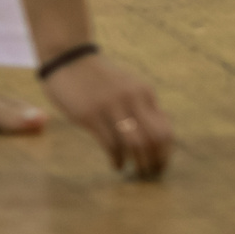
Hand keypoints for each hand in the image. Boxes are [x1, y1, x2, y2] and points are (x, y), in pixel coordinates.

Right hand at [42, 51, 173, 178]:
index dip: (166, 152)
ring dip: (138, 163)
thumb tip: (160, 135)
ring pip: (135, 143)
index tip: (161, 165)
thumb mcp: (126, 87)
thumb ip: (141, 107)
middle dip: (155, 161)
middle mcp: (132, 98)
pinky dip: (117, 160)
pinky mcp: (91, 115)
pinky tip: (117, 165)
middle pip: (154, 139)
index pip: (165, 129)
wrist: (68, 59)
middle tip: (150, 173)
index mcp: (143, 92)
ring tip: (135, 172)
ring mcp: (111, 106)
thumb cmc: (99, 79)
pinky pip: (111, 145)